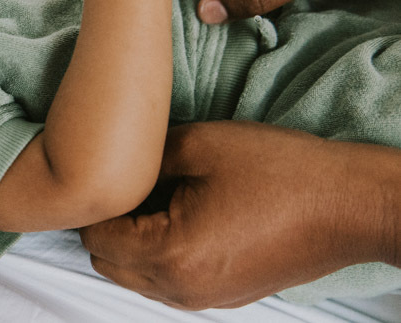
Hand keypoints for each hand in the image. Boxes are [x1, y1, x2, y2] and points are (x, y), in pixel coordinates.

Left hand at [78, 121, 397, 309]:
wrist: (349, 204)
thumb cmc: (281, 172)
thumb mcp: (198, 144)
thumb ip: (142, 157)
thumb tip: (114, 165)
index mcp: (169, 253)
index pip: (96, 236)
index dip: (94, 200)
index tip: (104, 172)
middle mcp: (182, 288)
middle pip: (108, 264)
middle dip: (107, 225)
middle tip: (129, 184)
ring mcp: (205, 299)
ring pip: (136, 278)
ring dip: (132, 243)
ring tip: (156, 199)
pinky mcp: (225, 297)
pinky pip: (169, 284)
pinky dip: (160, 256)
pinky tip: (182, 217)